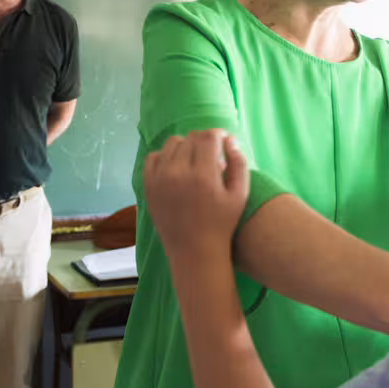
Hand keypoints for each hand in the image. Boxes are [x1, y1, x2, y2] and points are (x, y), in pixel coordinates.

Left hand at [142, 129, 248, 262]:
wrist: (193, 251)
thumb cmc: (221, 224)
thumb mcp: (240, 195)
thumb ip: (238, 163)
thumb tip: (229, 140)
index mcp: (203, 175)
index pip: (209, 136)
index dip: (219, 136)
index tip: (223, 145)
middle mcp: (178, 173)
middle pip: (191, 138)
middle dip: (203, 143)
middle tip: (211, 158)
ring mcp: (159, 179)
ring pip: (172, 144)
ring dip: (185, 147)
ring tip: (194, 163)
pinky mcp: (148, 186)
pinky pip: (153, 157)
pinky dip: (165, 157)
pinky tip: (176, 168)